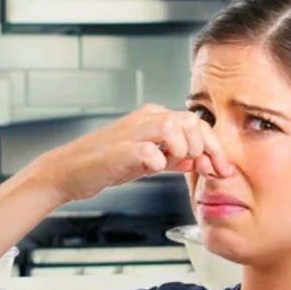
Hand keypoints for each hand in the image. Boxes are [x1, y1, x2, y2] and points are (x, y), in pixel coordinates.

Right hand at [32, 104, 232, 202]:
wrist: (69, 172)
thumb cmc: (103, 164)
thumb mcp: (144, 160)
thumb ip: (170, 157)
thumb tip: (194, 160)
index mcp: (153, 118)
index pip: (196, 122)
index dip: (215, 146)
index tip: (222, 168)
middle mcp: (145, 119)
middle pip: (191, 121)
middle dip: (207, 149)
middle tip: (208, 170)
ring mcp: (132, 132)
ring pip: (174, 128)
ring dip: (183, 150)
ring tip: (175, 165)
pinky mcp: (120, 149)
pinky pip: (150, 151)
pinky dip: (158, 161)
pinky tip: (154, 169)